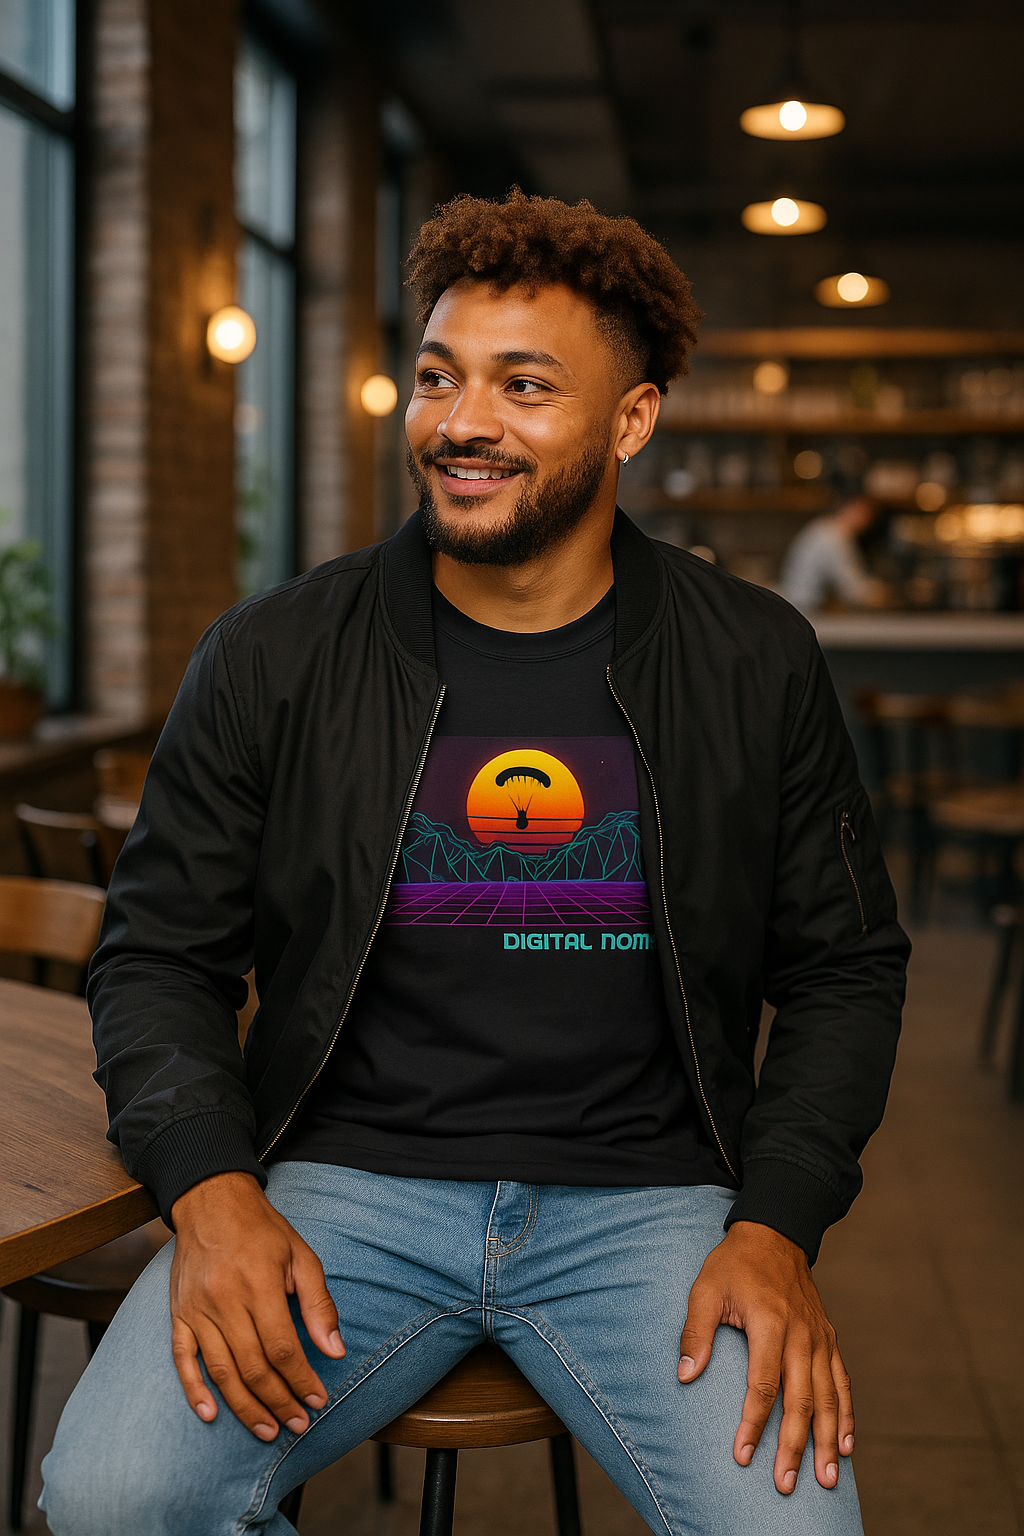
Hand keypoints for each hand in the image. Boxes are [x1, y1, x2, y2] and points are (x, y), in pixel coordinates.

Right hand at [170, 1171, 345, 1440]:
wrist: (211, 1202)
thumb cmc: (262, 1229)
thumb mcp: (301, 1255)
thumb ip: (319, 1303)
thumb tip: (335, 1350)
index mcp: (259, 1283)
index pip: (282, 1347)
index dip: (301, 1379)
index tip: (318, 1399)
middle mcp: (224, 1300)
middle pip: (253, 1366)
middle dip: (279, 1401)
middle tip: (298, 1423)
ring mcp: (197, 1309)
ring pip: (221, 1371)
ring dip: (246, 1407)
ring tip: (268, 1430)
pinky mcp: (179, 1314)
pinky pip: (183, 1359)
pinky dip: (194, 1390)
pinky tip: (211, 1415)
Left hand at [677, 1220, 852, 1494]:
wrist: (774, 1234)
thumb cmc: (734, 1264)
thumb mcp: (705, 1289)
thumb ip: (695, 1332)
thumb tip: (684, 1376)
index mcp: (770, 1322)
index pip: (763, 1384)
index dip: (754, 1423)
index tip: (743, 1455)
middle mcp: (802, 1334)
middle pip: (801, 1398)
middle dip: (795, 1445)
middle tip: (786, 1484)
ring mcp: (819, 1337)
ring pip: (828, 1396)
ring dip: (827, 1440)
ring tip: (825, 1478)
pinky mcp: (829, 1338)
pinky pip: (842, 1382)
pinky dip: (846, 1415)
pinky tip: (845, 1445)